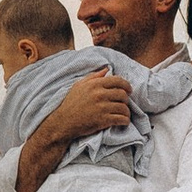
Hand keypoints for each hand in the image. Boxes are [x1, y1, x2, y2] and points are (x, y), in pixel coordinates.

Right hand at [14, 68, 131, 191]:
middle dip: (126, 99)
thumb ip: (93, 76)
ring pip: (124, 107)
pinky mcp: (103, 120)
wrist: (63, 122)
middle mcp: (99, 94)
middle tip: (123, 103)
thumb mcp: (78, 85)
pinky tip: (123, 121)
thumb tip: (107, 69)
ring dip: (126, 111)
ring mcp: (102, 107)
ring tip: (124, 114)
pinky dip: (125, 121)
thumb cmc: (70, 103)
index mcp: (95, 84)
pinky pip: (121, 119)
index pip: (118, 81)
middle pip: (123, 94)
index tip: (129, 90)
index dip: (126, 85)